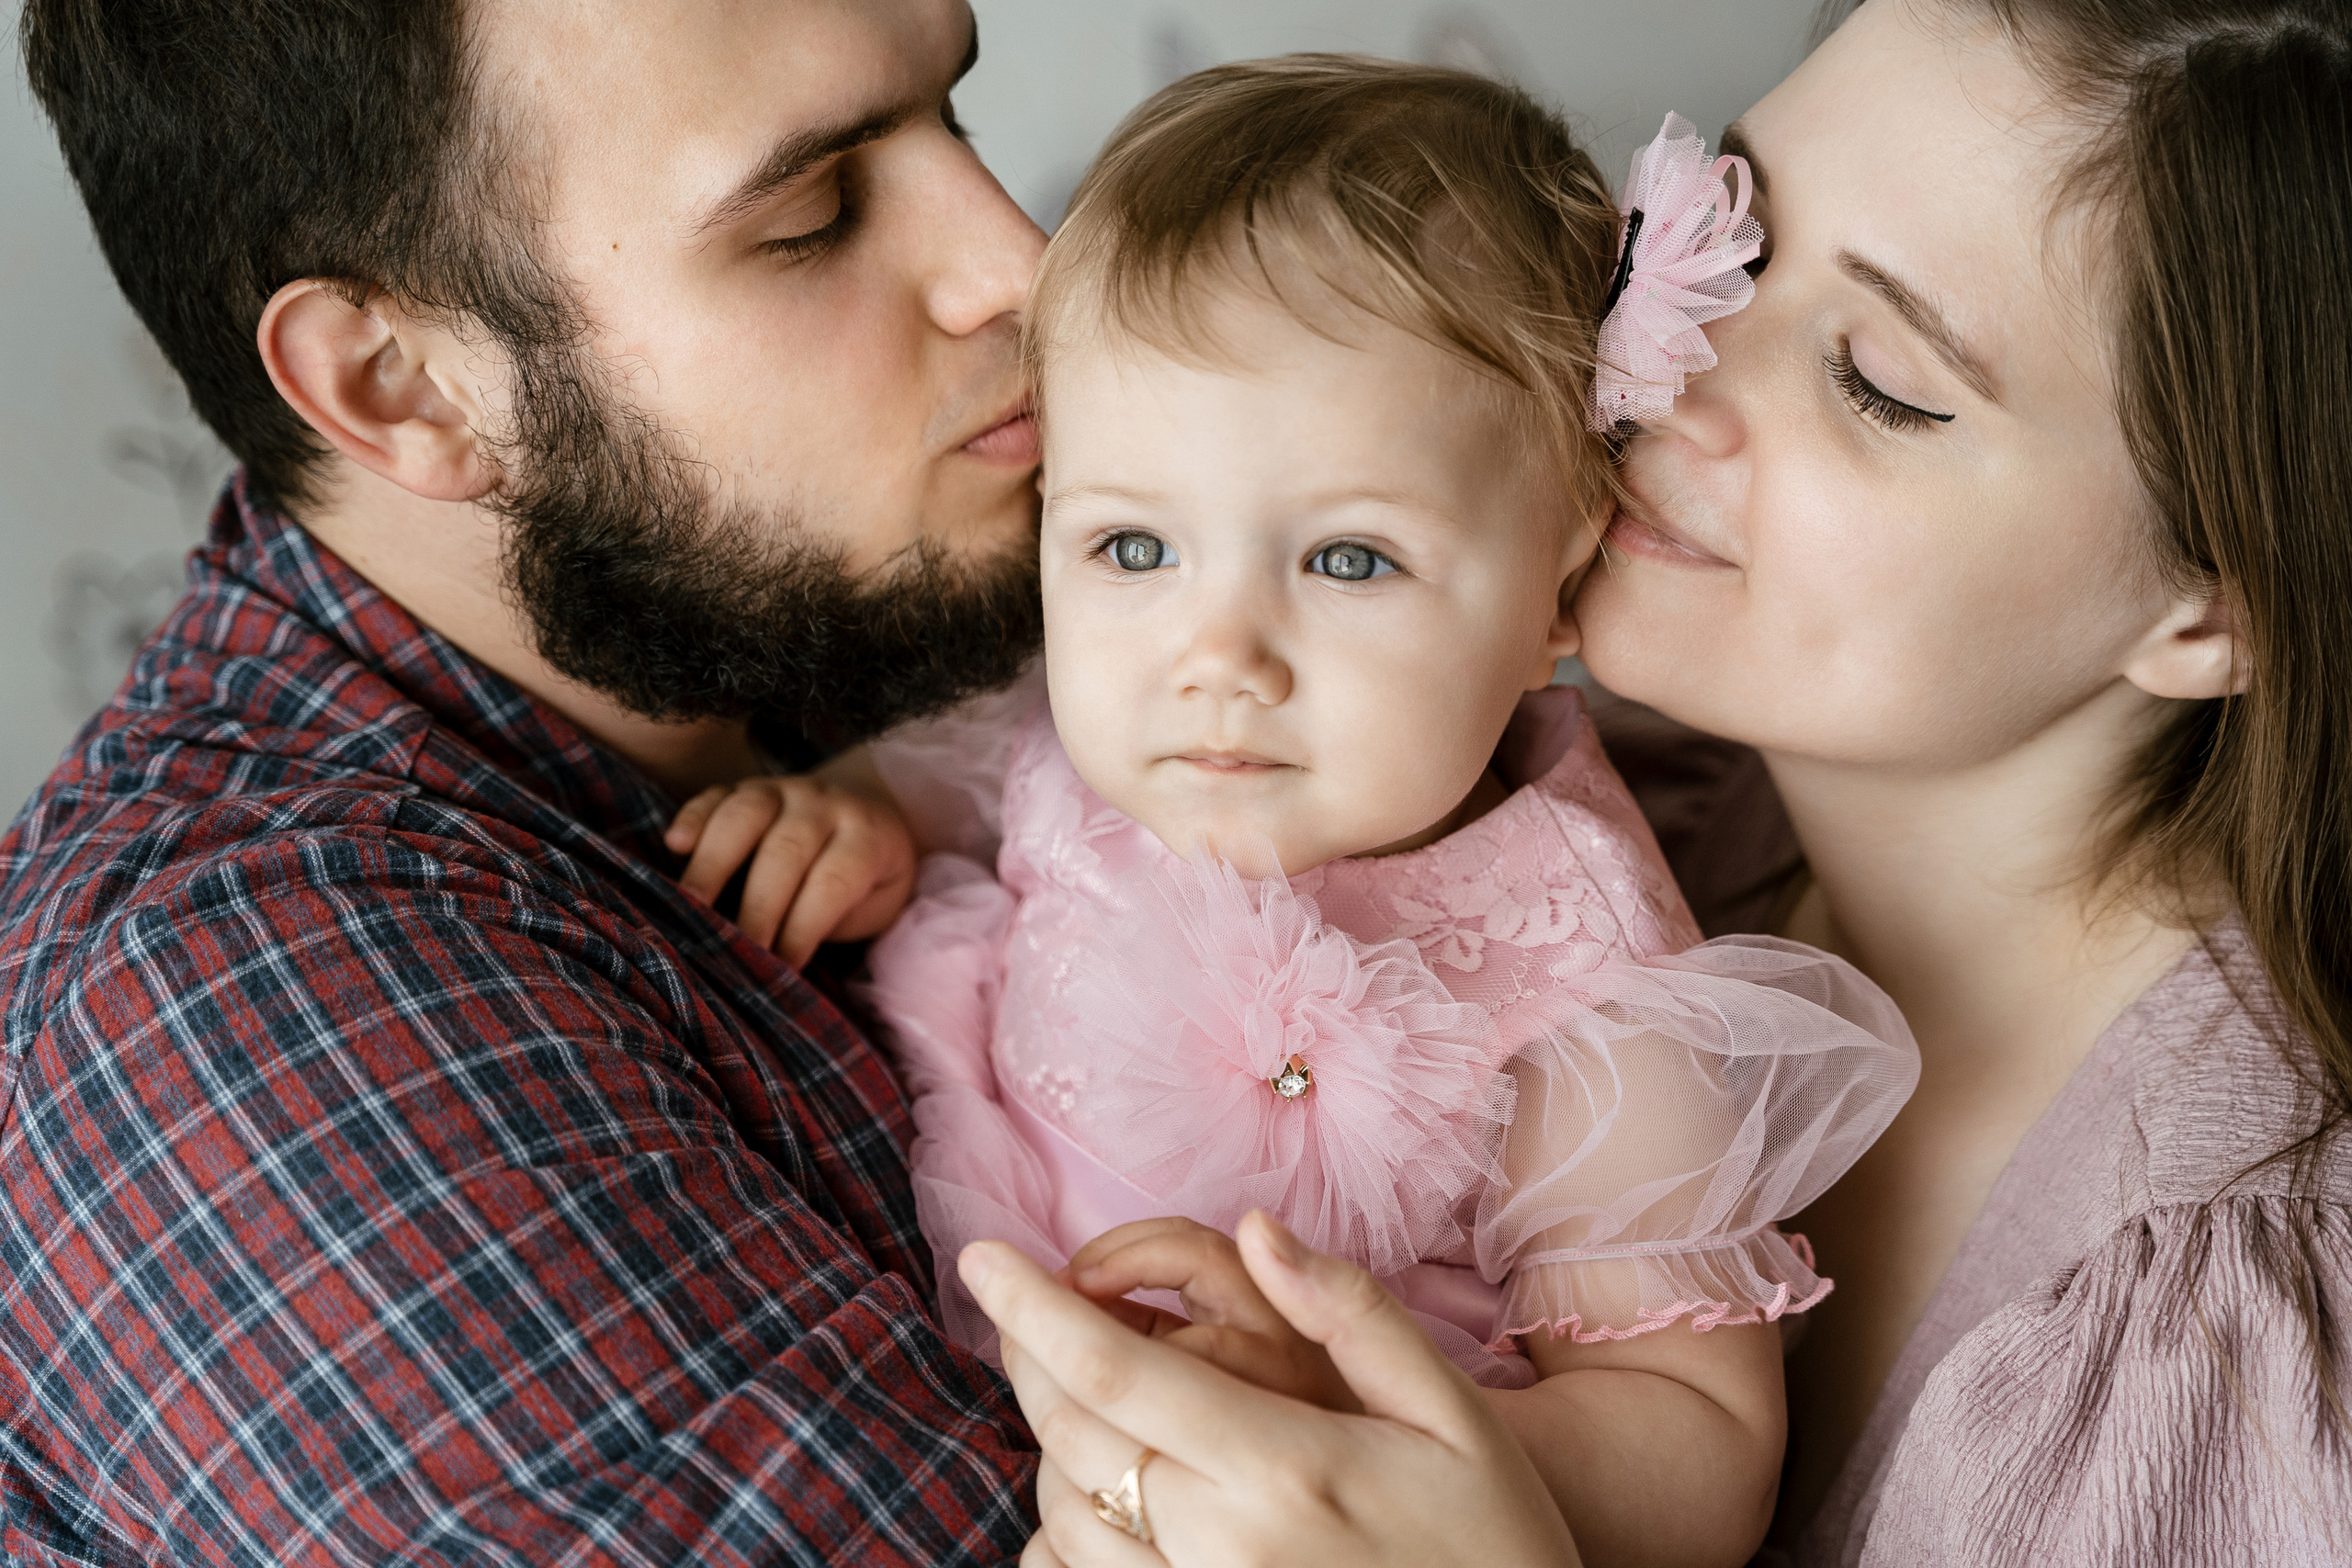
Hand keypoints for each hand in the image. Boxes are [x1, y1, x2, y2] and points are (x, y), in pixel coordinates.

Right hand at [665, 774, 915, 967]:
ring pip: (745, 814)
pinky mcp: (745, 785)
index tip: (782, 967)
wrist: (872, 811)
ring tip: (690, 906)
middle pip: (786, 849)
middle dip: (757, 905)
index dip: (804, 926)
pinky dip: (694, 816)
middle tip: (734, 950)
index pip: (833, 881)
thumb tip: (783, 966)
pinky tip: (675, 845)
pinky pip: (715, 794)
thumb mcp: (875, 903)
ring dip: (714, 862)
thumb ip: (838, 922)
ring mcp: (783, 789)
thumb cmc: (869, 878)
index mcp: (865, 836)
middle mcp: (823, 804)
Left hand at [966, 1210, 1581, 1567]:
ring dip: (1052, 1450)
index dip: (1032, 1307)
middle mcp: (1223, 1544)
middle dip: (1029, 1358)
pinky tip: (1099, 1507)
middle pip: (1070, 1436)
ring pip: (1062, 1517)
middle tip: (1021, 1310)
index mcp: (1284, 1465)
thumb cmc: (1495, 1536)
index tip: (981, 1256)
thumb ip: (1351, 1314)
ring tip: (1084, 1405)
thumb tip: (1255, 1226)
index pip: (1114, 1369)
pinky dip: (1060, 1544)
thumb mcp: (1453, 1412)